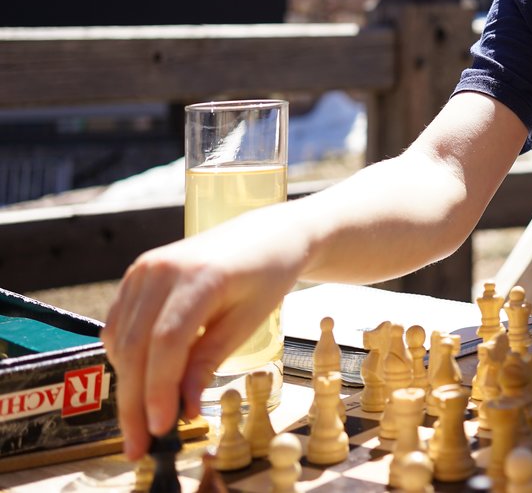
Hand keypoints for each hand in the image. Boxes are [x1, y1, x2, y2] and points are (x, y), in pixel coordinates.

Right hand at [102, 215, 303, 460]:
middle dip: (134, 400)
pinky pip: (118, 324)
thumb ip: (208, 360)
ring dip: (127, 383)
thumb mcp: (247, 321)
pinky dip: (126, 357)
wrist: (267, 235)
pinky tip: (142, 381)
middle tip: (140, 443)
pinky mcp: (136, 274)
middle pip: (135, 345)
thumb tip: (179, 407)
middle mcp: (161, 268)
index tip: (161, 427)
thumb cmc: (266, 276)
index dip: (158, 389)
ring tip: (143, 420)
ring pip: (120, 339)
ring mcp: (144, 269)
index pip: (165, 341)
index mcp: (199, 276)